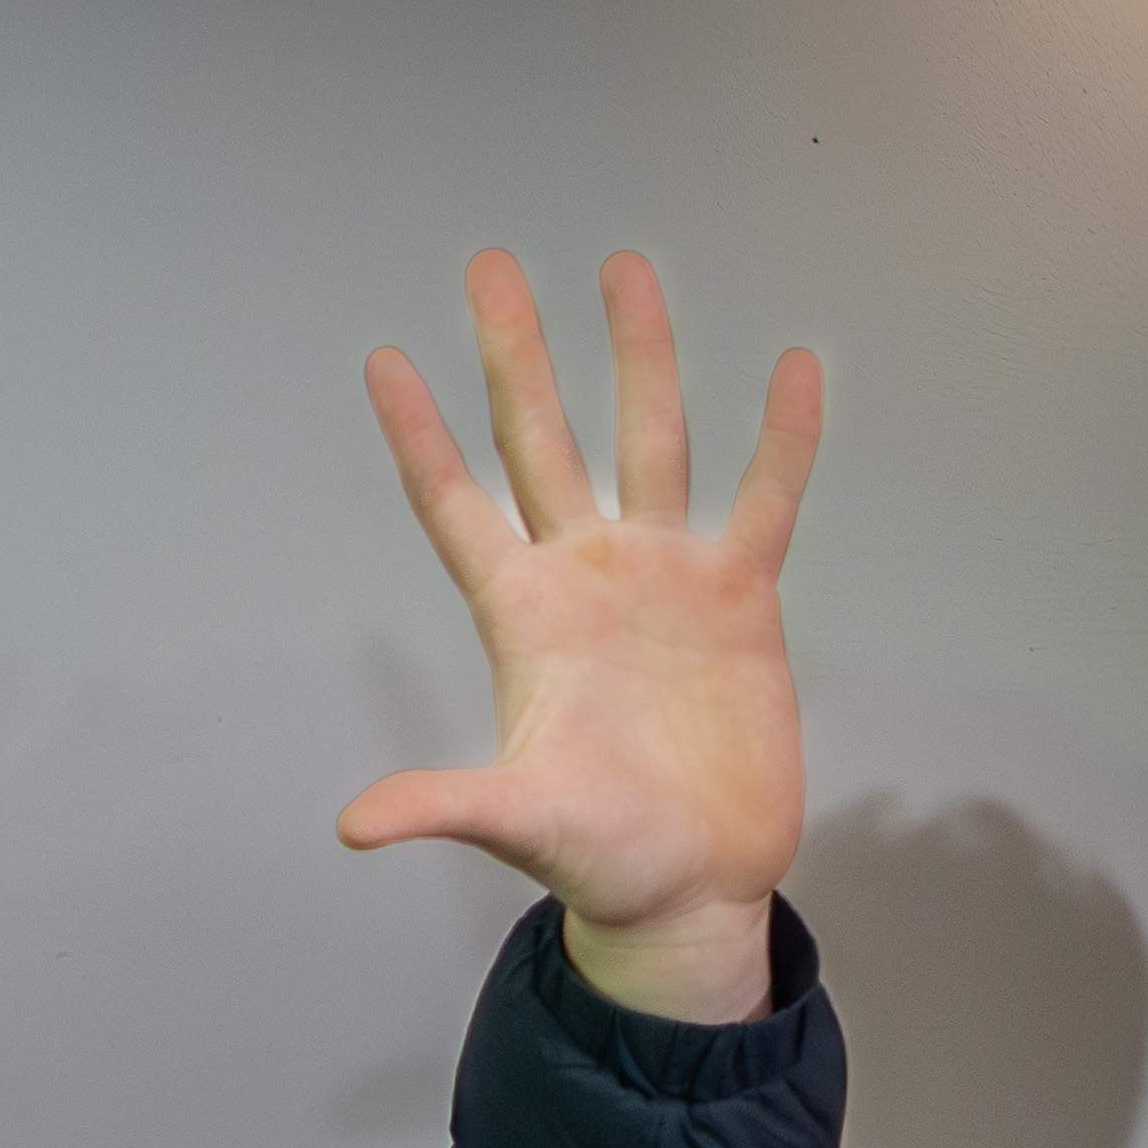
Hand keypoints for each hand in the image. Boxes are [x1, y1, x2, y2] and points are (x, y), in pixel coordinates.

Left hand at [346, 251, 821, 1023]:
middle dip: (516, 353)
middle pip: (541, 440)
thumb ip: (445, 804)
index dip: (420, 435)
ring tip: (625, 266)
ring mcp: (662, 579)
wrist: (691, 884)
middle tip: (489, 263)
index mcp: (523, 616)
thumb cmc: (599, 855)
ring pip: (649, 440)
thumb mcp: (519, 821)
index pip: (457, 505)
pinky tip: (793, 364)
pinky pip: (765, 498)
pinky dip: (782, 437)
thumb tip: (353, 825)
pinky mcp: (741, 600)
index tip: (381, 360)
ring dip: (640, 357)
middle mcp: (585, 577)